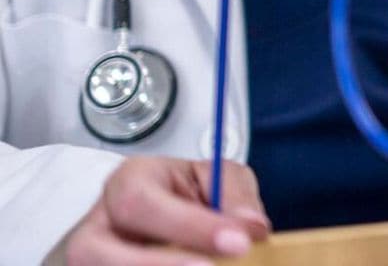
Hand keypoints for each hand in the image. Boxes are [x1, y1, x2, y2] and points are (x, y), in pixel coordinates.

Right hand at [56, 157, 270, 264]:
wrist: (167, 217)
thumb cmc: (189, 194)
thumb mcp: (218, 178)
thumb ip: (236, 196)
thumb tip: (252, 227)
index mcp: (128, 182)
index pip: (141, 203)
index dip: (188, 227)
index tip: (238, 243)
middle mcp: (96, 225)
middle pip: (98, 252)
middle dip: (162, 265)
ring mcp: (87, 260)